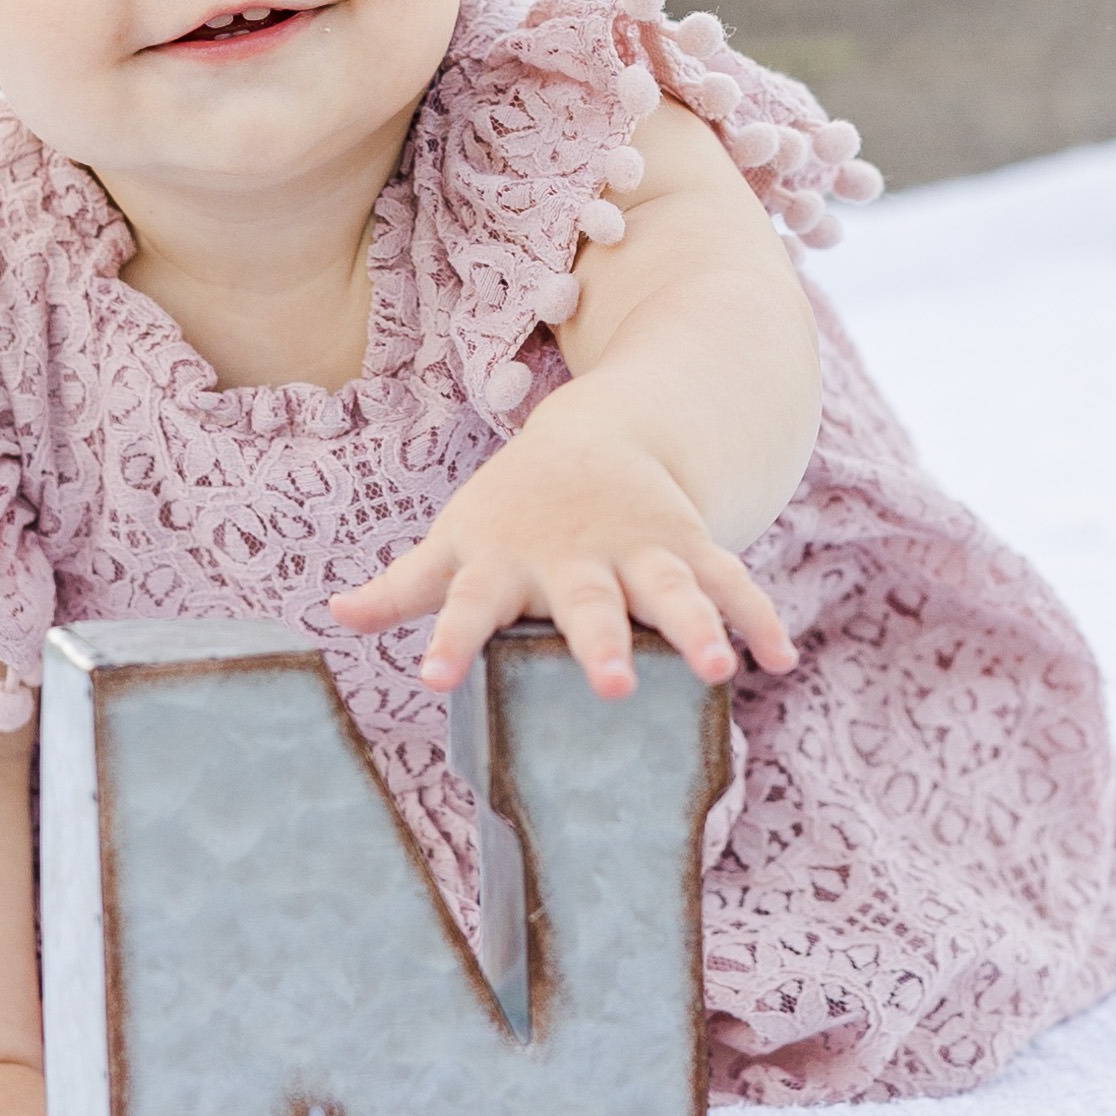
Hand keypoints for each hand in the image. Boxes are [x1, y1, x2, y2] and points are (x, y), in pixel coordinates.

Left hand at [328, 400, 797, 697]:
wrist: (599, 432)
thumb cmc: (513, 507)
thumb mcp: (456, 539)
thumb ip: (404, 586)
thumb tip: (334, 616)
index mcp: (506, 562)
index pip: (467, 603)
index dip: (451, 640)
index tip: (433, 677)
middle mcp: (577, 558)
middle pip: (589, 603)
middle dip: (604, 641)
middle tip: (616, 684)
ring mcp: (641, 550)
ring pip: (673, 589)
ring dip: (697, 628)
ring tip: (720, 671)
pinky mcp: (691, 546)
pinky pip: (732, 582)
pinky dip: (759, 617)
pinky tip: (780, 659)